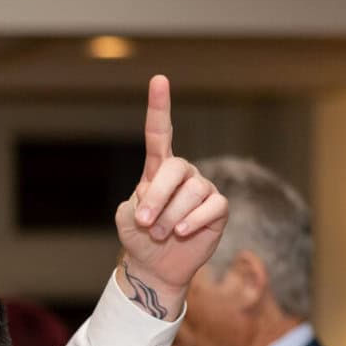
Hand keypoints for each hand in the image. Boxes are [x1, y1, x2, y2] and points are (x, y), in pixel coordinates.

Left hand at [112, 75, 229, 317]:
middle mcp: (183, 173)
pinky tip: (181, 232)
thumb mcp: (127, 220)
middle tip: (145, 222)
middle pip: (175, 169)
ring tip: (161, 233)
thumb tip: (154, 197)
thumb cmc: (139, 238)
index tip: (159, 79)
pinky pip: (211, 207)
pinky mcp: (218, 208)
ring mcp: (203, 189)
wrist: (155, 265)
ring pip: (192, 193)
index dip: (159, 106)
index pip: (159, 133)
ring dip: (170, 216)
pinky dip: (192, 221)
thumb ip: (135, 204)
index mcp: (157, 169)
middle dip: (158, 197)